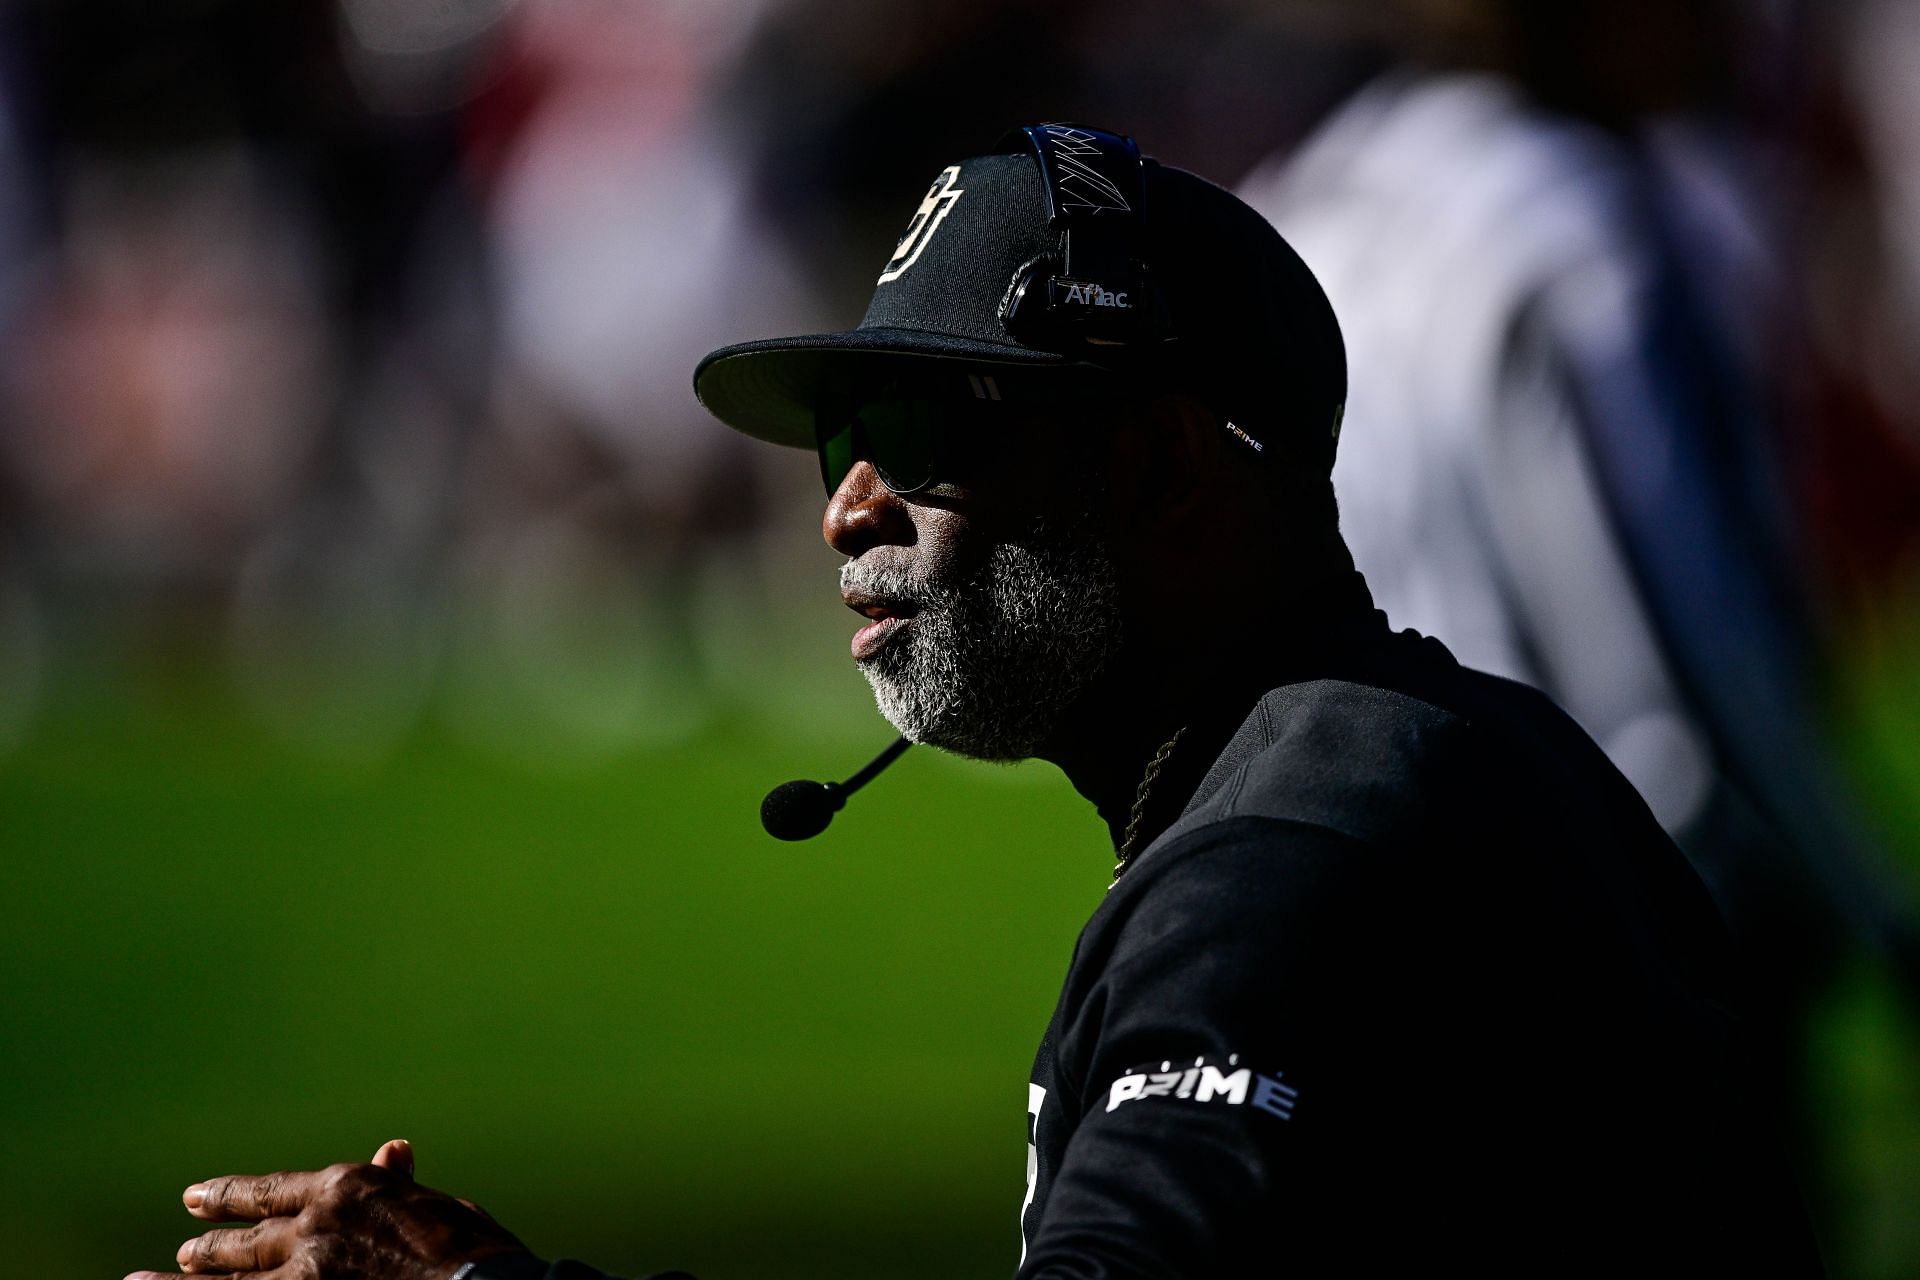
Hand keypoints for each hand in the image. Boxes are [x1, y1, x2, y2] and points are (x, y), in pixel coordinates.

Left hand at [126, 1139, 530, 1279]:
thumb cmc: (471, 1250)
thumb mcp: (439, 1206)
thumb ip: (401, 1185)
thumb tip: (393, 1150)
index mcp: (348, 1188)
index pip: (273, 1191)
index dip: (232, 1197)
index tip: (198, 1198)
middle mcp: (315, 1224)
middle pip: (247, 1238)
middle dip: (211, 1247)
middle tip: (182, 1250)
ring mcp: (305, 1272)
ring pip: (231, 1279)